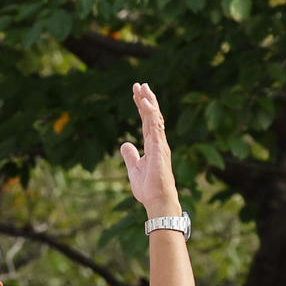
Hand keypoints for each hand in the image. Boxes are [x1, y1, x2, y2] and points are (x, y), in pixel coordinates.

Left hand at [120, 82, 180, 217]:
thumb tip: (125, 144)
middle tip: (139, 84)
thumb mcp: (134, 169)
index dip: (142, 107)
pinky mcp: (160, 149)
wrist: (157, 201)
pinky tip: (146, 104)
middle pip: (152, 116)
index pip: (146, 122)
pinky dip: (151, 115)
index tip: (136, 94)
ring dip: (149, 102)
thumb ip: (130, 155)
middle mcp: (158, 142)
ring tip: (143, 88)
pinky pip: (156, 128)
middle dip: (146, 99)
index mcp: (152, 146)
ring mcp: (160, 145)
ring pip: (155, 118)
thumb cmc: (148, 188)